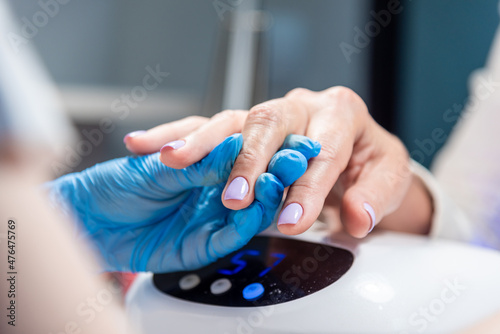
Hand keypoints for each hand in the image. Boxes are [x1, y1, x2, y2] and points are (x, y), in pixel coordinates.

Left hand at [46, 134, 319, 271]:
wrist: (90, 223)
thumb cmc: (116, 184)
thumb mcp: (154, 168)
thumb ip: (195, 164)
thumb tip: (235, 148)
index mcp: (203, 156)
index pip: (239, 145)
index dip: (261, 144)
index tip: (281, 137)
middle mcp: (214, 182)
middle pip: (254, 173)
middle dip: (273, 165)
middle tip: (290, 158)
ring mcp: (214, 211)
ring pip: (253, 203)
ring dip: (268, 192)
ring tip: (275, 180)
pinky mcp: (209, 240)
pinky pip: (237, 231)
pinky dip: (250, 219)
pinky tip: (258, 206)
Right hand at [125, 87, 420, 237]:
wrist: (355, 145)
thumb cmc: (367, 159)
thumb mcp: (387, 176)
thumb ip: (376, 197)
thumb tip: (357, 217)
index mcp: (340, 113)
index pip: (322, 152)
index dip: (308, 188)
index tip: (294, 221)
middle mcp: (300, 106)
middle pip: (270, 123)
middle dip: (250, 160)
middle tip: (236, 197)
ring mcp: (268, 113)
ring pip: (232, 120)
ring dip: (203, 142)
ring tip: (175, 160)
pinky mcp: (243, 125)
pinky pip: (208, 125)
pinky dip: (178, 134)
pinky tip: (147, 143)